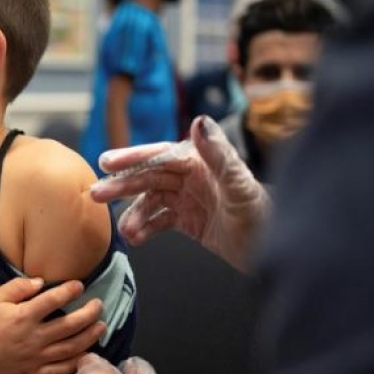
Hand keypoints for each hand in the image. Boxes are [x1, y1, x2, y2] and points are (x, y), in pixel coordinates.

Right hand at [0, 278, 105, 373]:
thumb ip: (18, 287)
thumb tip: (42, 282)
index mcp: (23, 316)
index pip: (55, 300)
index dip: (71, 290)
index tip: (80, 285)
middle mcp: (34, 338)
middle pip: (71, 325)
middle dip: (89, 313)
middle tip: (98, 305)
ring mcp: (36, 358)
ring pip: (71, 348)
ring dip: (90, 336)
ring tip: (101, 326)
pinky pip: (61, 370)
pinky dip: (77, 362)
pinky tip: (88, 354)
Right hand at [90, 115, 270, 270]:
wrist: (278, 253)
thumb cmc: (265, 216)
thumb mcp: (243, 186)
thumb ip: (220, 154)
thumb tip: (199, 121)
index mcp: (202, 162)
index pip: (160, 155)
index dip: (133, 157)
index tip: (106, 162)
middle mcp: (192, 177)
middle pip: (149, 177)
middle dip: (122, 187)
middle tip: (96, 196)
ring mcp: (189, 199)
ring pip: (150, 201)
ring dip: (133, 214)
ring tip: (125, 232)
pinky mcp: (188, 221)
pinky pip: (159, 221)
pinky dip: (145, 229)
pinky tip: (136, 239)